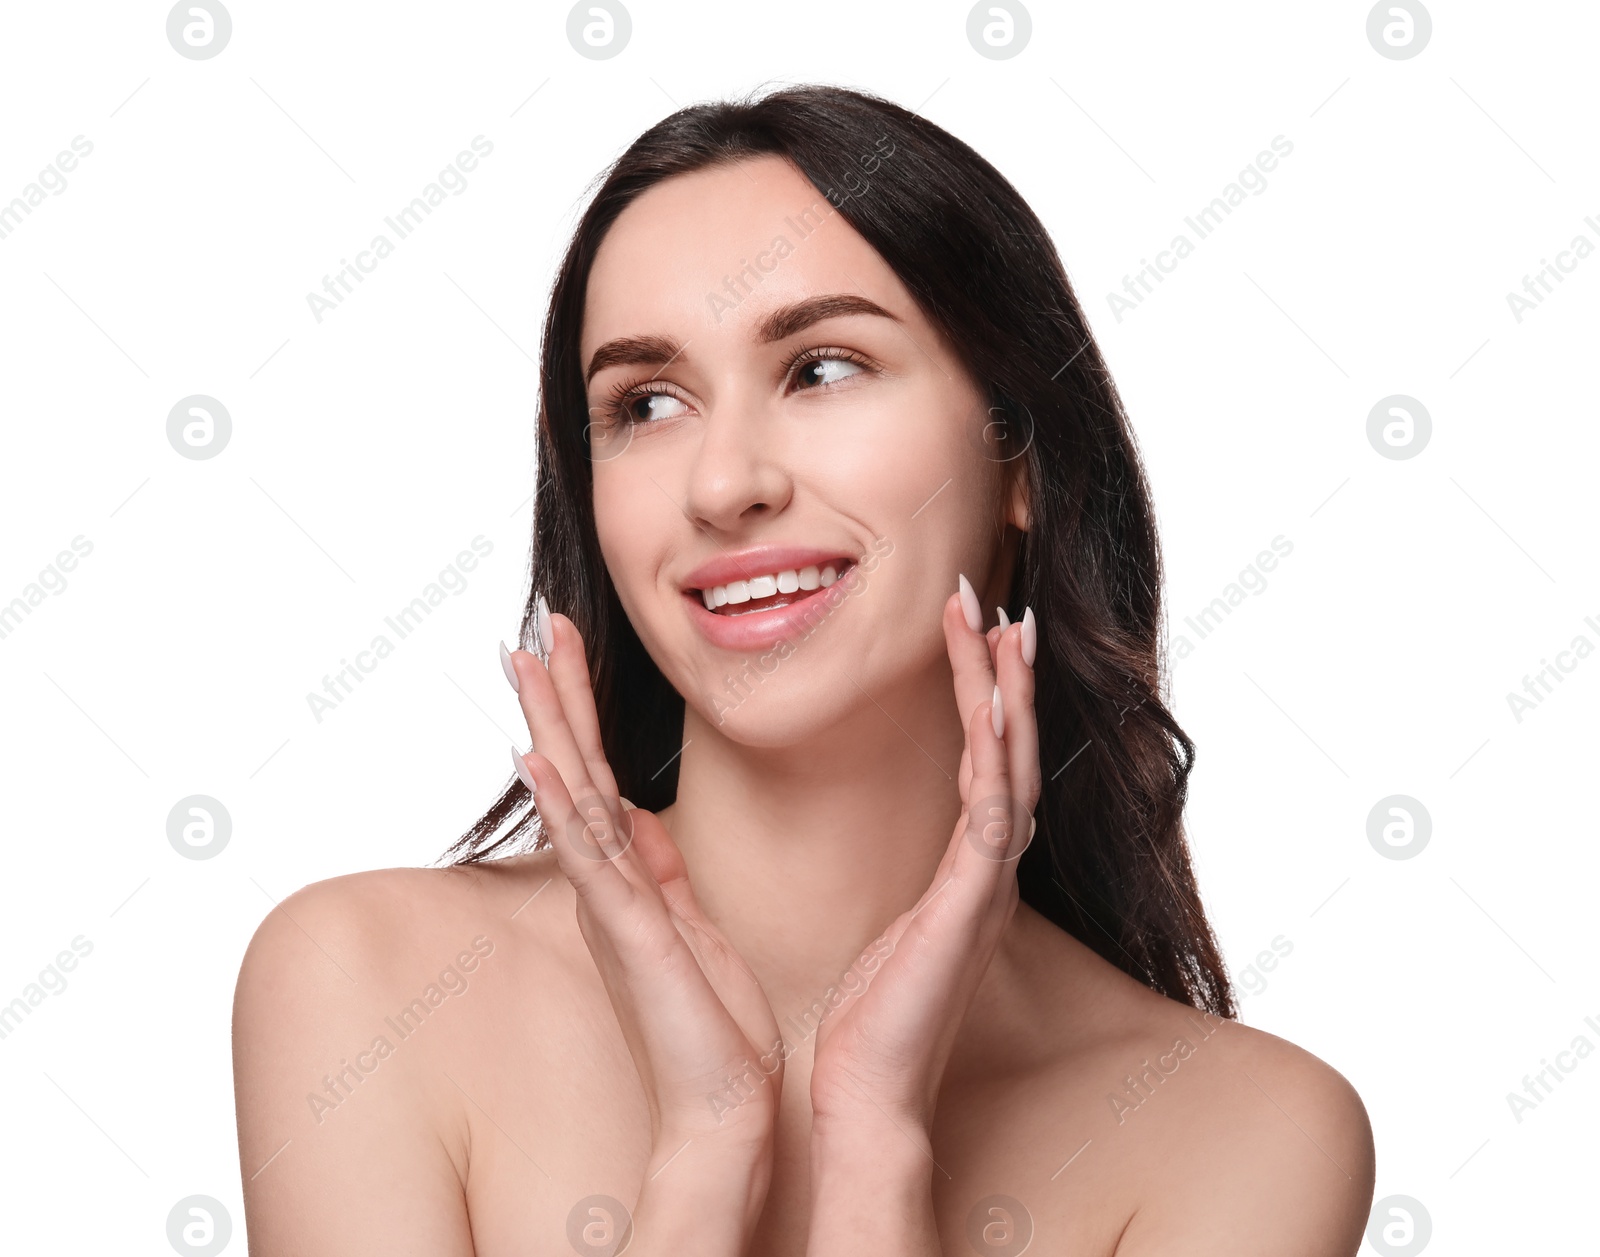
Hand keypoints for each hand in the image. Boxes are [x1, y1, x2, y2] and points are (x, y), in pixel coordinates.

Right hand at [504, 605, 783, 1160]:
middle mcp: (606, 883)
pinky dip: (563, 807)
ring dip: (550, 728)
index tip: (565, 648)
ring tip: (525, 664)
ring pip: (572, 797)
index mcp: (625, 877)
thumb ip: (658, 868)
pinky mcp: (628, 931)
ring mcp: (611, 904)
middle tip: (533, 631)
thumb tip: (637, 814)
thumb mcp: (687, 923)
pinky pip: (589, 857)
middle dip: (556, 698)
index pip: (597, 775)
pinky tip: (542, 760)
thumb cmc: (711, 1023)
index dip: (580, 711)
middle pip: (574, 771)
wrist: (724, 1102)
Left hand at [807, 582, 1039, 1141]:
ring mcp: (987, 888)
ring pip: (1008, 769)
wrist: (869, 1095)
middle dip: (1002, 675)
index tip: (973, 635)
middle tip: (995, 605)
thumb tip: (896, 859)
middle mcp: (989, 872)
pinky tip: (995, 703)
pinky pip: (993, 815)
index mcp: (968, 874)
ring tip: (1001, 626)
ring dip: (1005, 695)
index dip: (984, 698)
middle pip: (1009, 753)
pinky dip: (998, 755)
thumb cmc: (873, 1021)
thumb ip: (903, 887)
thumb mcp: (887, 931)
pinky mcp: (972, 907)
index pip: (985, 765)